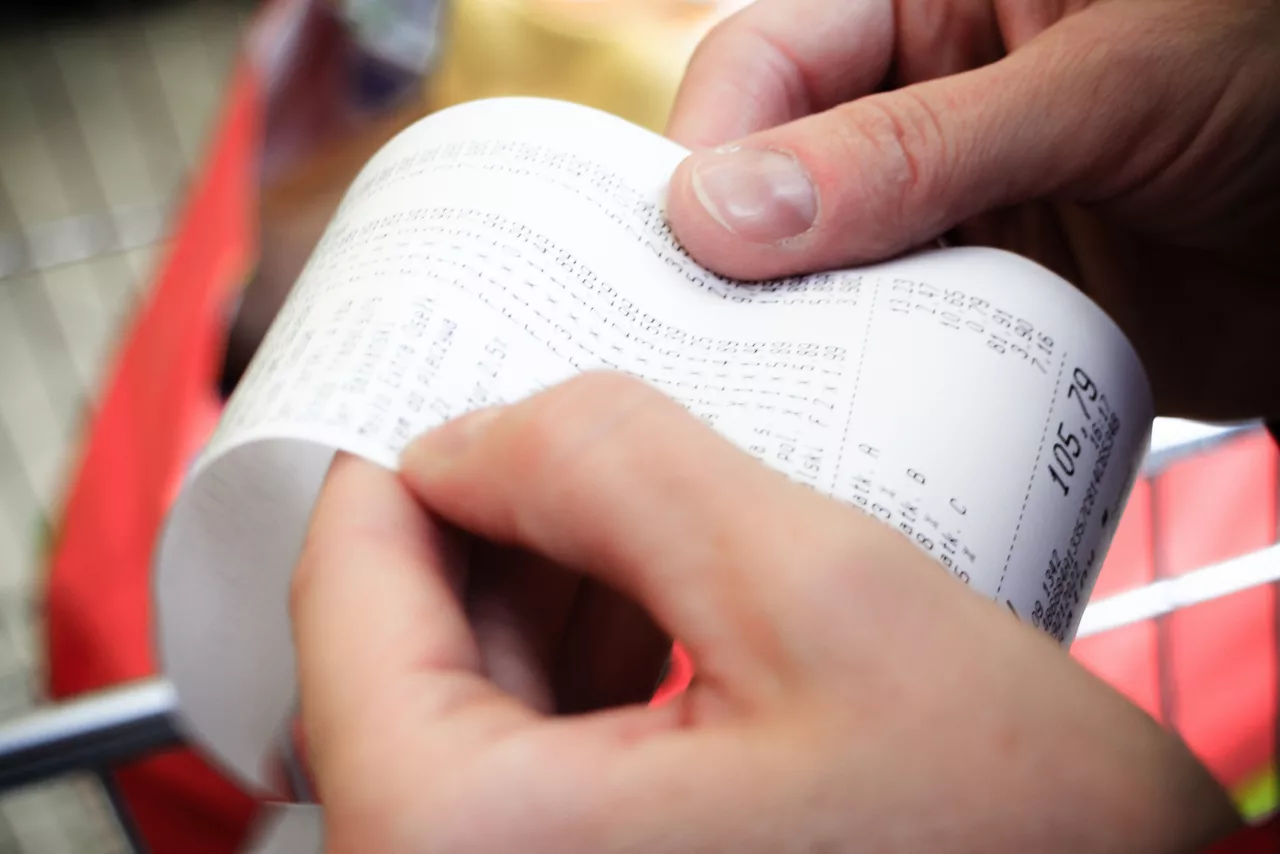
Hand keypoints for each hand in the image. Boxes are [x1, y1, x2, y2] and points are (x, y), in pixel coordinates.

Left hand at [291, 373, 1236, 852]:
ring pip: (471, 697)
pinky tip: (659, 588)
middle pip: (402, 646)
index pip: (346, 589)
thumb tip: (476, 431)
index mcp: (467, 844)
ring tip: (633, 489)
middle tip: (571, 418)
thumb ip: (613, 465)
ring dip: (546, 577)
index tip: (469, 378)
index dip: (407, 451)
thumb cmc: (1016, 849)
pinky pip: (538, 756)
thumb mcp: (822, 598)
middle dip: (492, 512)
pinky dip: (586, 656)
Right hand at [664, 0, 1279, 420]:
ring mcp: (942, 211)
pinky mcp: (976, 302)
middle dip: (733, 261)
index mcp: (927, 5)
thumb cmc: (1277, 80)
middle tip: (696, 350)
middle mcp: (916, 105)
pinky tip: (850, 418)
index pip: (767, 63)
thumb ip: (915, 145)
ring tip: (766, 401)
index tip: (683, 251)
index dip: (708, 151)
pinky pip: (888, 342)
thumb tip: (725, 214)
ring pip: (815, 273)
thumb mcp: (1109, 84)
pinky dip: (865, 381)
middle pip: (769, 178)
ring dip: (794, 334)